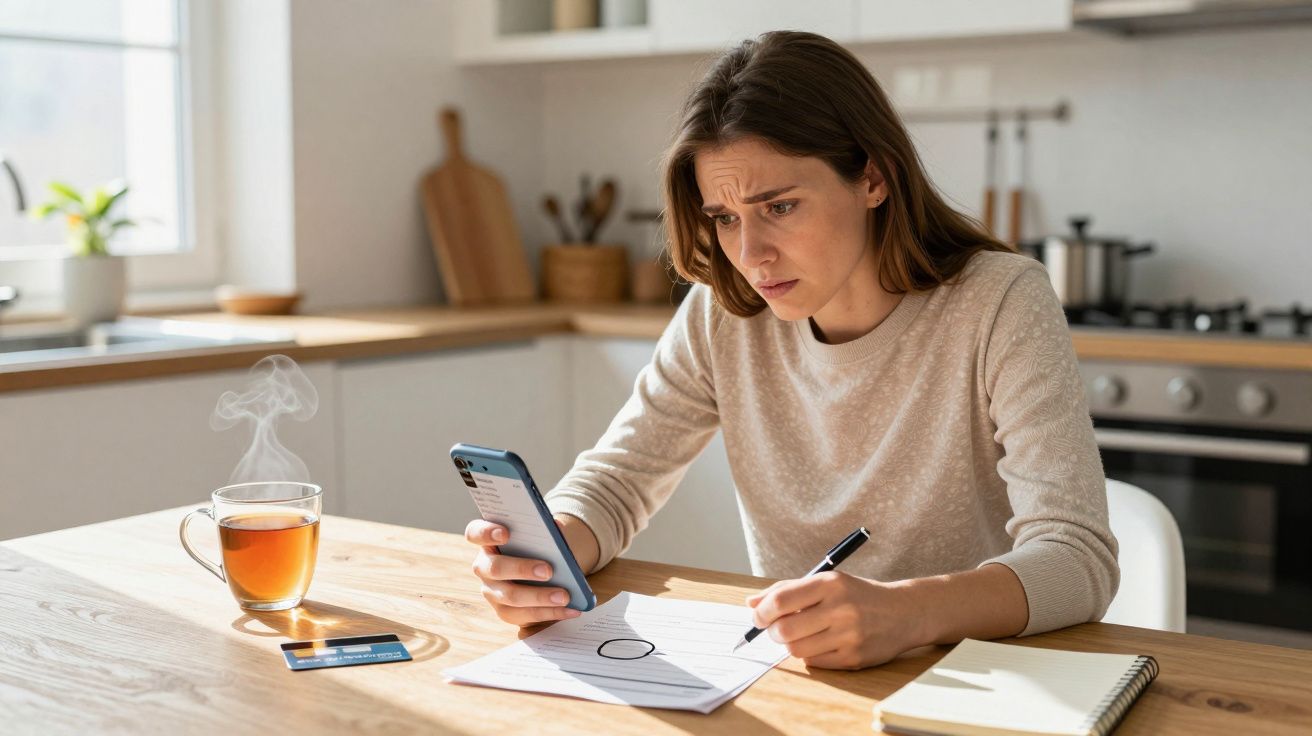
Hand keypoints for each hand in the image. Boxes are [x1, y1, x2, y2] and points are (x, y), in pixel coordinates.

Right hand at [464, 519, 581, 626]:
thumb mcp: (540, 537)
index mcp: (487, 541)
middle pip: (494, 568)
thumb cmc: (536, 547)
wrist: (539, 572)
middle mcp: (484, 567)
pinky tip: (571, 609)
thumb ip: (546, 530)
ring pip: (510, 596)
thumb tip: (558, 528)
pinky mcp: (505, 612)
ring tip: (564, 596)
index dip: (486, 533)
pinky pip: (525, 615)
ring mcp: (492, 591)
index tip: (505, 534)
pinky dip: (551, 612)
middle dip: (521, 569)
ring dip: (539, 597)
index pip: (475, 533)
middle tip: (548, 570)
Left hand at [746, 571, 923, 669]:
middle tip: (778, 629)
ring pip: (797, 649)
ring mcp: (849, 635)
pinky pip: (814, 663)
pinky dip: (810, 655)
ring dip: (791, 644)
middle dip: (774, 632)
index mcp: (830, 584)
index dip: (762, 612)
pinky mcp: (854, 657)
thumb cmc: (857, 595)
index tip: (759, 617)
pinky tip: (820, 643)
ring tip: (801, 635)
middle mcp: (840, 608)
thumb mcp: (826, 582)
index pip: (782, 600)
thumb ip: (786, 590)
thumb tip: (750, 604)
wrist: (903, 612)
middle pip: (785, 630)